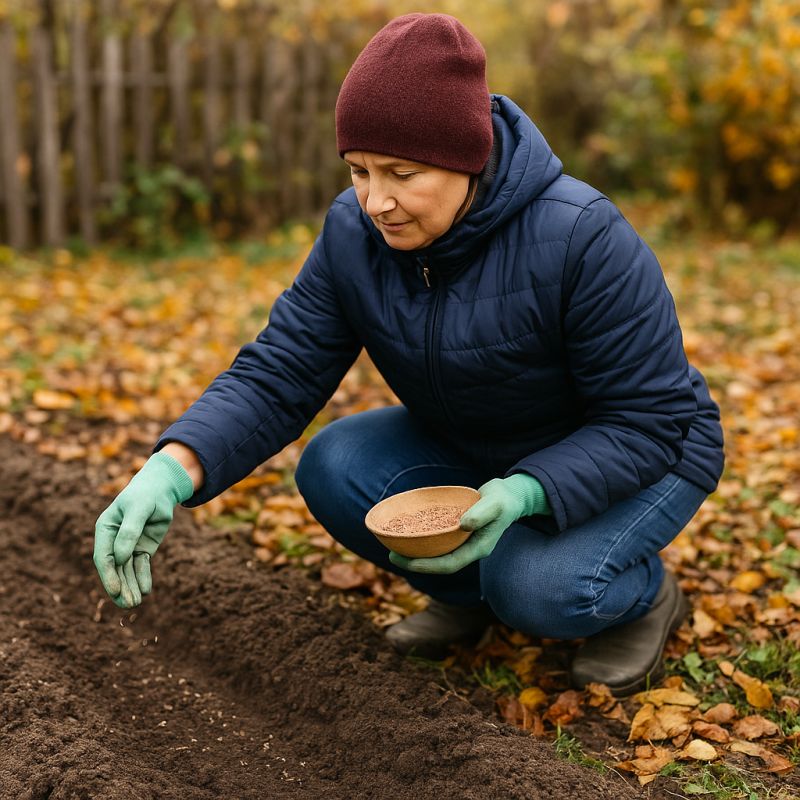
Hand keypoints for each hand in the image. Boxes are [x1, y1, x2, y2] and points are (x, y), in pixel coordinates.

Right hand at [93, 452, 194, 607]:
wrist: (161, 489)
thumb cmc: (146, 495)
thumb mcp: (138, 509)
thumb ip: (129, 532)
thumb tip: (120, 558)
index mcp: (105, 529)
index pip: (104, 557)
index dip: (109, 575)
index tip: (115, 590)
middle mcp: (114, 541)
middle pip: (115, 569)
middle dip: (121, 587)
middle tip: (128, 605)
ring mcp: (129, 546)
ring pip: (128, 571)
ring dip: (131, 587)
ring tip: (136, 604)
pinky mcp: (143, 548)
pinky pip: (141, 566)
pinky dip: (143, 578)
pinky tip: (146, 591)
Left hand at [388, 474, 548, 574]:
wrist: (510, 496)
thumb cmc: (504, 499)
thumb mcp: (496, 503)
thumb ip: (482, 513)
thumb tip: (463, 524)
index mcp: (478, 549)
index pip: (449, 564)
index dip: (428, 566)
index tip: (408, 561)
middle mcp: (468, 549)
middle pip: (439, 564)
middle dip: (415, 563)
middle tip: (391, 556)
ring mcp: (463, 543)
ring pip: (436, 555)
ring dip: (416, 554)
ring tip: (394, 548)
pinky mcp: (457, 533)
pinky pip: (437, 541)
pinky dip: (422, 540)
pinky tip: (408, 532)